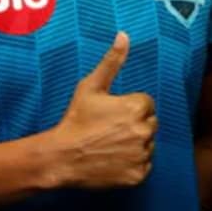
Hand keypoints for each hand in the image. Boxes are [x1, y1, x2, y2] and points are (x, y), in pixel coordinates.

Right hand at [46, 32, 157, 188]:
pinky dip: (132, 164)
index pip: (147, 104)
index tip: (111, 114)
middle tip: (110, 130)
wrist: (61, 157)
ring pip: (148, 145)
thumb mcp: (90, 86)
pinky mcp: (139, 175)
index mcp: (137, 107)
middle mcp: (144, 131)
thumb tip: (124, 35)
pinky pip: (143, 166)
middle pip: (150, 124)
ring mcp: (142, 155)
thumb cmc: (75, 120)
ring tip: (110, 144)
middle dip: (135, 125)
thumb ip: (112, 61)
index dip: (129, 107)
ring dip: (135, 144)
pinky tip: (113, 160)